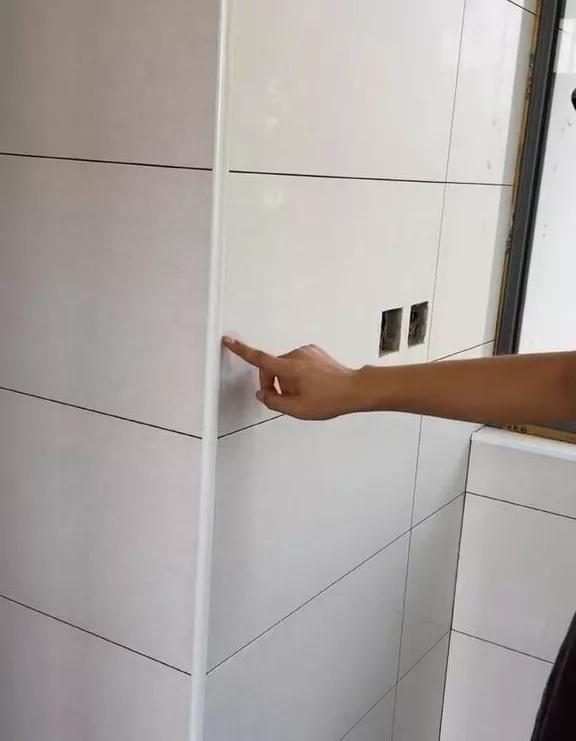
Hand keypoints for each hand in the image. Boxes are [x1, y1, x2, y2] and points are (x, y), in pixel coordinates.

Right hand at [223, 338, 363, 419]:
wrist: (355, 389)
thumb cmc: (329, 399)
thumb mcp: (298, 409)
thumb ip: (274, 402)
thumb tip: (262, 394)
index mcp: (290, 368)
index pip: (260, 359)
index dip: (241, 351)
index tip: (228, 340)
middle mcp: (297, 355)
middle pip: (272, 368)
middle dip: (273, 383)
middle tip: (285, 400)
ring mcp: (307, 352)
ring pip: (285, 366)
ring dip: (286, 380)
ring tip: (303, 395)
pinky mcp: (314, 352)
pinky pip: (297, 363)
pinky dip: (297, 374)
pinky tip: (311, 386)